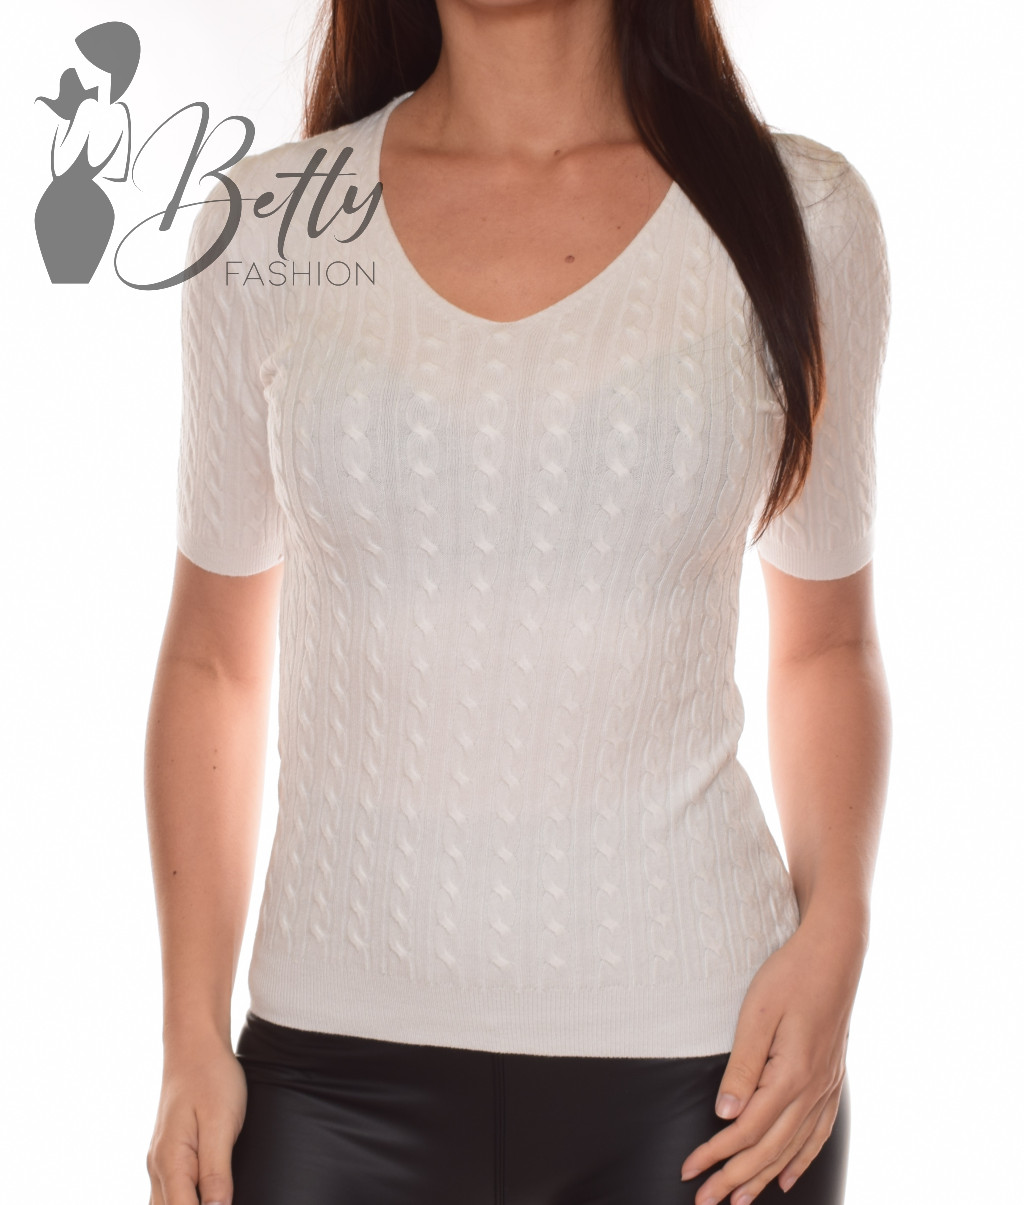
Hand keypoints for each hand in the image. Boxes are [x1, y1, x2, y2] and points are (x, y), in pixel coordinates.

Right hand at [147, 1030, 247, 1204]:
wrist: (195, 1045)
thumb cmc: (211, 1078)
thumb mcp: (220, 1124)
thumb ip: (216, 1171)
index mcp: (170, 1163)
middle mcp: (158, 1167)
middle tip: (225, 1199)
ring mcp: (160, 1161)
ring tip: (217, 1197)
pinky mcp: (169, 1154)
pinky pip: (170, 1193)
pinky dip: (183, 1201)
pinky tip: (204, 1197)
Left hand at [679, 911, 865, 1203]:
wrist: (836, 952)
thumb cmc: (790, 975)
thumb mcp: (757, 1012)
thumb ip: (742, 1065)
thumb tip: (725, 1114)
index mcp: (791, 1074)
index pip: (747, 1131)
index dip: (716, 1155)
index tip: (689, 1171)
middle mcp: (812, 1088)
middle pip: (769, 1148)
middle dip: (735, 1178)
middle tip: (706, 1202)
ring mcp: (826, 1086)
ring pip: (794, 1147)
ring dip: (764, 1177)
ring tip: (740, 1200)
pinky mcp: (831, 1078)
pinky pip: (818, 1132)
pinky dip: (801, 1159)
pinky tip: (787, 1176)